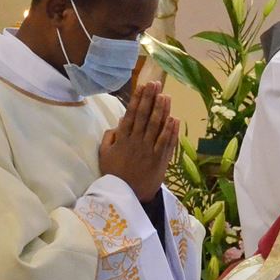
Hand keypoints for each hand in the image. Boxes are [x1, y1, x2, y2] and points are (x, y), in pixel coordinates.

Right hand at [99, 82, 177, 201]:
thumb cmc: (114, 174)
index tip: (143, 85)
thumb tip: (118, 123)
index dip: (138, 98)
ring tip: (166, 96)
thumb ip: (109, 137)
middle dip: (151, 98)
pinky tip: (174, 118)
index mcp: (123, 139)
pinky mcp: (160, 160)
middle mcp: (137, 142)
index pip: (131, 114)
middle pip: (145, 116)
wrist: (127, 195)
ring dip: (162, 110)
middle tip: (156, 83)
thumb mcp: (104, 154)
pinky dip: (171, 130)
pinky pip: (166, 143)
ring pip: (157, 126)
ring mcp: (149, 150)